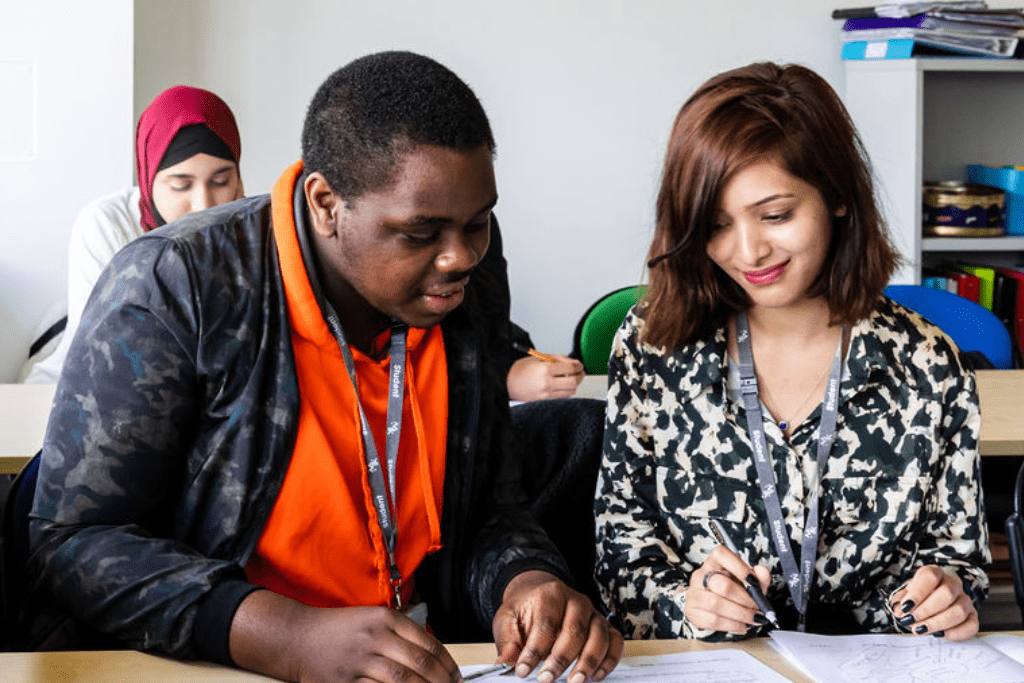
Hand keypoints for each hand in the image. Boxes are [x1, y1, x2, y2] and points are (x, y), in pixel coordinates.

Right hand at [229, 590, 460, 682]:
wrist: (298, 637)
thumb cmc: (339, 629)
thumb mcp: (372, 619)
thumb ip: (401, 632)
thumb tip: (433, 655)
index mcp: (385, 619)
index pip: (427, 643)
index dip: (446, 663)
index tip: (455, 675)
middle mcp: (374, 637)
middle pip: (419, 663)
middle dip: (441, 681)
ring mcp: (359, 661)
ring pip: (401, 680)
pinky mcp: (344, 682)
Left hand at [493, 570, 622, 682]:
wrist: (539, 594)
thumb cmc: (525, 609)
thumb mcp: (507, 618)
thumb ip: (507, 638)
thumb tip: (506, 658)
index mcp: (551, 594)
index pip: (546, 624)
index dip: (534, 650)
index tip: (523, 670)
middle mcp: (577, 601)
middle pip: (575, 631)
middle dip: (561, 659)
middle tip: (547, 679)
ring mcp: (593, 613)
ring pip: (599, 636)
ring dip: (588, 662)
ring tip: (575, 681)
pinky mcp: (604, 625)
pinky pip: (615, 641)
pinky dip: (610, 659)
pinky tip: (597, 676)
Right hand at [507, 355, 583, 401]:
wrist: (507, 383)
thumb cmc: (520, 370)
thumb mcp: (539, 358)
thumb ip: (557, 359)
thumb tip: (573, 362)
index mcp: (545, 369)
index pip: (571, 368)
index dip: (579, 366)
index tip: (580, 365)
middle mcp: (547, 382)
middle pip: (574, 382)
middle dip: (580, 376)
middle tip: (581, 372)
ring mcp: (546, 393)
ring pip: (570, 391)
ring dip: (575, 384)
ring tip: (573, 378)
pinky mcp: (545, 400)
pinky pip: (563, 397)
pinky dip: (568, 391)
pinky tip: (565, 385)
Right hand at [685, 545, 771, 633]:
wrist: (718, 607)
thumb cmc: (734, 590)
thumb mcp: (749, 582)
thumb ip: (759, 577)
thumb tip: (762, 572)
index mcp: (714, 561)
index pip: (722, 555)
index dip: (740, 568)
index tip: (754, 583)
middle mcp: (701, 574)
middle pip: (721, 584)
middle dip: (744, 599)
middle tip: (758, 608)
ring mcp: (694, 593)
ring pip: (716, 604)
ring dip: (740, 614)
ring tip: (753, 619)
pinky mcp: (692, 611)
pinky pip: (712, 620)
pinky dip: (732, 625)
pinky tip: (742, 625)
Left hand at [891, 565, 978, 640]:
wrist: (935, 599)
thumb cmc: (919, 595)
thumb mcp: (906, 593)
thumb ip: (901, 600)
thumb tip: (898, 611)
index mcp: (935, 572)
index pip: (931, 577)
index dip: (918, 593)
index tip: (906, 607)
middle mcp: (953, 584)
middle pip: (947, 594)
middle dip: (926, 610)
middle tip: (910, 621)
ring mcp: (965, 600)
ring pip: (959, 611)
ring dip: (937, 623)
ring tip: (919, 629)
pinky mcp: (972, 616)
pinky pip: (971, 626)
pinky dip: (955, 633)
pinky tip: (938, 634)